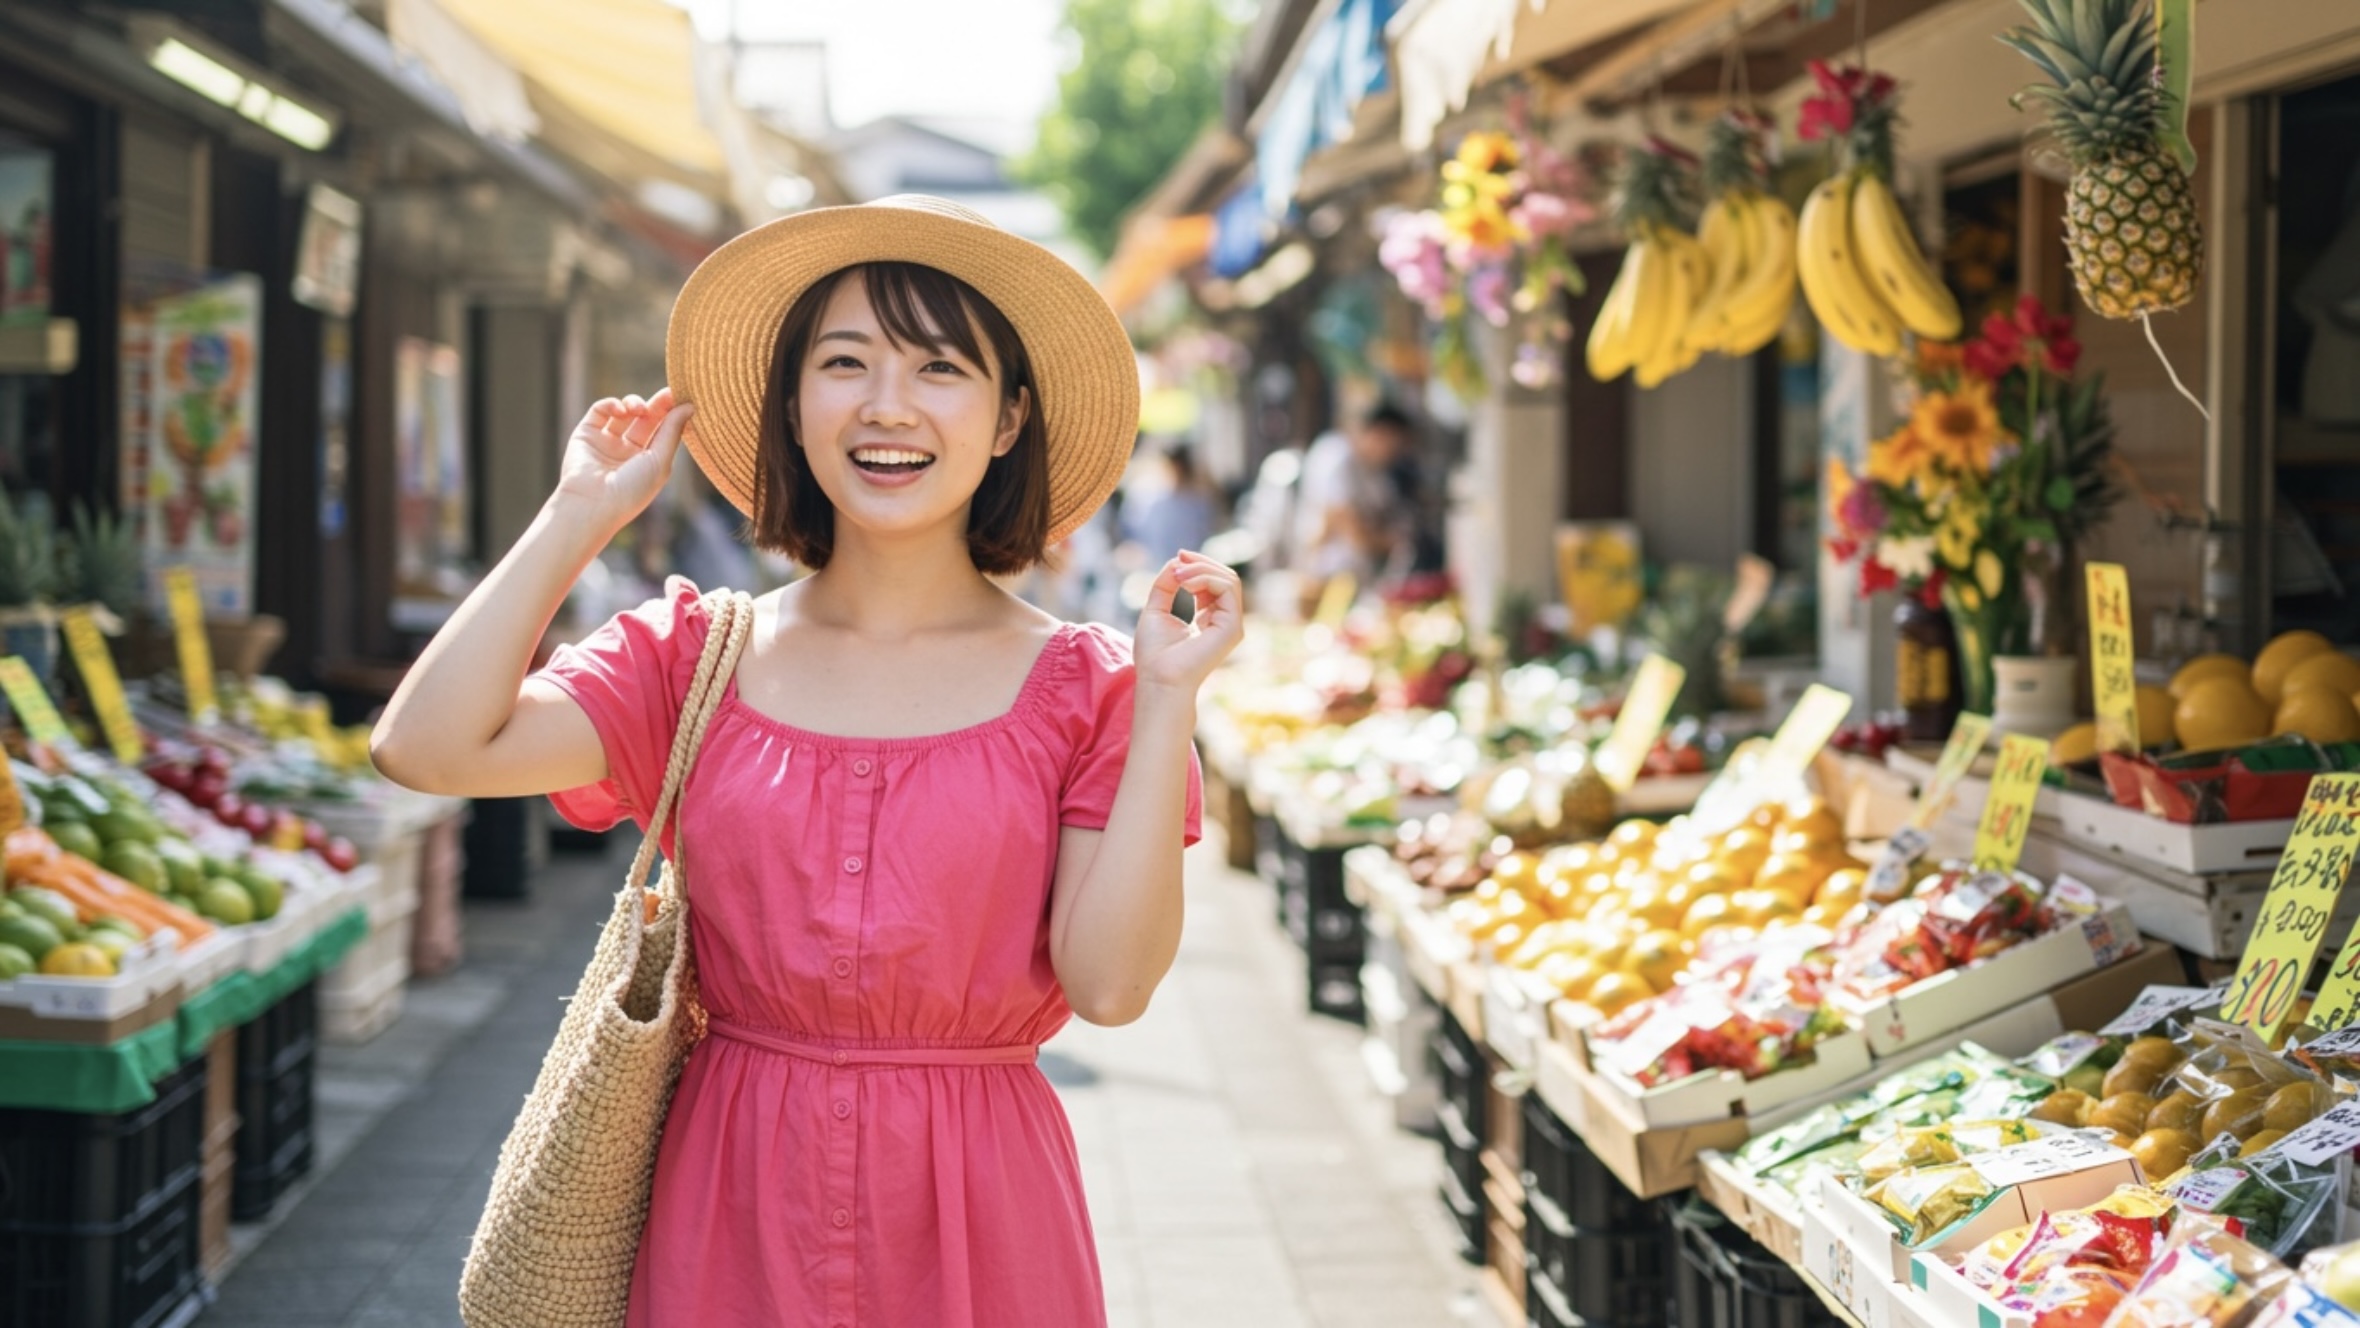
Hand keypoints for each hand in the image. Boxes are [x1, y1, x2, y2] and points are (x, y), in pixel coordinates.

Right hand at [551, 388, 693, 532]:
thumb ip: (673, 431)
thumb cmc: (632, 490)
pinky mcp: (586, 434)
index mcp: (649, 462)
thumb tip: (689, 406)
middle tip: (667, 393)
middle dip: (656, 404)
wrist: (592, 504)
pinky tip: (620, 410)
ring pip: (623, 412)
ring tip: (638, 409)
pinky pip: (600, 411)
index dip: (672, 413)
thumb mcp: (660, 461)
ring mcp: (606, 442)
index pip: (663, 431)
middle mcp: (628, 452)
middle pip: (646, 419)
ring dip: (634, 403)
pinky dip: (611, 404)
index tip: (681, 397)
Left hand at [1134, 551, 1243, 694]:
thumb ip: (1167, 584)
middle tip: (1178, 560)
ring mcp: (1231, 624)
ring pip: (1228, 579)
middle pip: (1224, 577)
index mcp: (1209, 618)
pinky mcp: (1232, 627)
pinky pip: (1227, 588)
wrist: (1158, 678)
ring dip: (1201, 569)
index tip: (1178, 558)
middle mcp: (1224, 620)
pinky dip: (1205, 578)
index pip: (1214, 582)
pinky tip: (1184, 583)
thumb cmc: (1155, 653)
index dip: (1198, 565)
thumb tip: (1178, 559)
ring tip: (1178, 575)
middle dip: (1201, 563)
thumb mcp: (1158, 607)